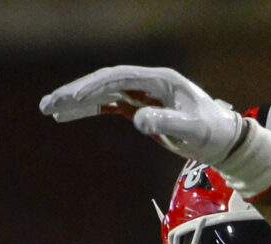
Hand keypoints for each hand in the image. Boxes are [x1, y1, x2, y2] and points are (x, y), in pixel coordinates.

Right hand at [40, 66, 245, 166]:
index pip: (119, 77)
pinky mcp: (138, 108)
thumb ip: (167, 122)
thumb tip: (138, 121)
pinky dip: (87, 110)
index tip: (75, 99)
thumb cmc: (210, 132)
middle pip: (104, 81)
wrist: (221, 139)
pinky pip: (107, 106)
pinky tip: (65, 117)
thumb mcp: (192, 129)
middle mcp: (146, 82)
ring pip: (101, 93)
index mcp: (159, 79)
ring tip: (48, 110)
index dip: (95, 86)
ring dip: (74, 101)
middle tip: (48, 104)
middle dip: (75, 92)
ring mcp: (140, 94)